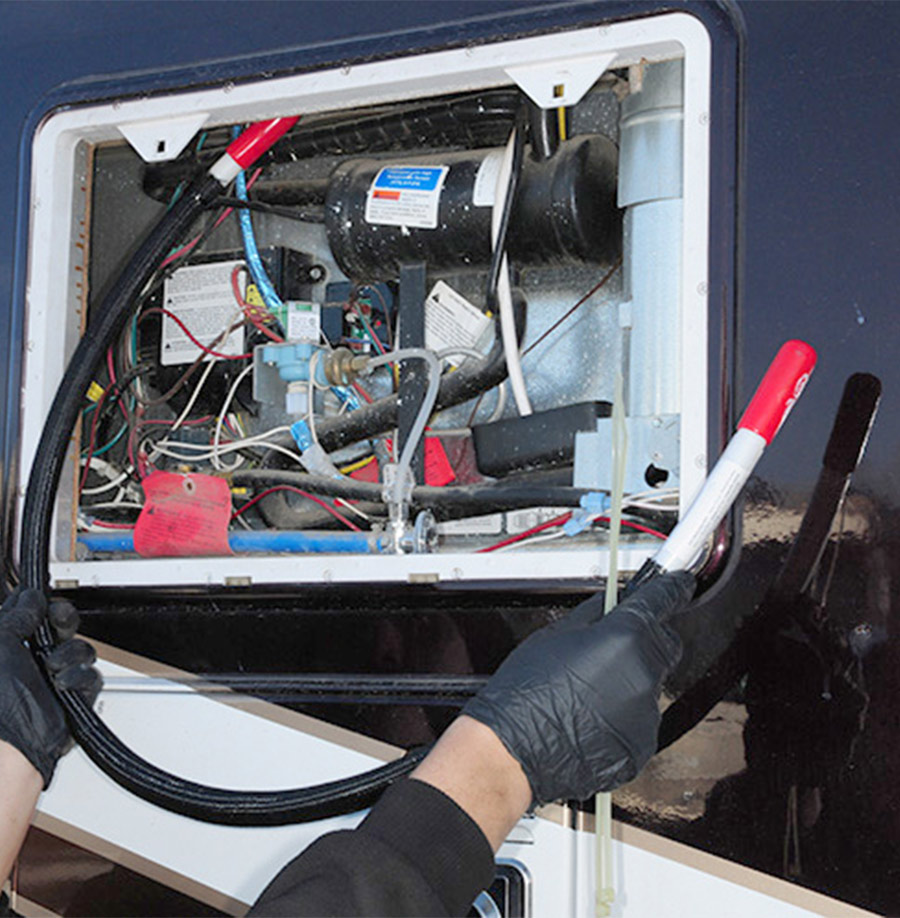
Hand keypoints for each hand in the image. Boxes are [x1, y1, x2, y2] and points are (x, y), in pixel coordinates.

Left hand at [0, 589, 100, 787]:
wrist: (11, 743)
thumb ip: (17, 615)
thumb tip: (31, 597)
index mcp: (11, 646)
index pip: (31, 613)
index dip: (39, 603)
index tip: (41, 597)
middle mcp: (32, 659)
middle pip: (61, 626)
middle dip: (62, 621)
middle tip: (57, 620)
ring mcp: (53, 676)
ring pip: (81, 648)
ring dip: (68, 655)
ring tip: (51, 668)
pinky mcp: (74, 695)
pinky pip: (91, 675)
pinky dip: (78, 679)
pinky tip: (61, 685)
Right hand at [463, 572, 694, 805]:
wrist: (514, 749)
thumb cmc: (527, 692)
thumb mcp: (556, 634)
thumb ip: (595, 613)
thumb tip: (613, 601)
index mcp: (624, 637)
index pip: (662, 600)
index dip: (672, 588)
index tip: (679, 584)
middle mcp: (643, 673)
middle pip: (664, 642)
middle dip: (646, 637)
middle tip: (613, 645)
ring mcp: (645, 712)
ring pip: (652, 681)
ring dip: (632, 678)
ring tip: (589, 690)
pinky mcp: (641, 743)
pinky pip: (641, 717)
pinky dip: (624, 712)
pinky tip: (592, 716)